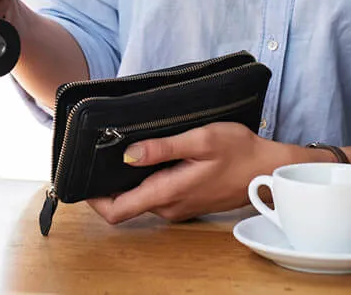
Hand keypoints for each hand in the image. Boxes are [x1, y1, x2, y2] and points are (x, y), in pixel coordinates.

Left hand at [86, 123, 291, 224]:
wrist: (268, 169)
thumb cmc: (238, 151)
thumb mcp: (200, 140)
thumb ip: (162, 148)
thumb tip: (127, 155)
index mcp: (167, 193)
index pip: (117, 211)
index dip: (93, 198)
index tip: (82, 176)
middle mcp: (168, 207)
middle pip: (124, 203)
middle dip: (107, 182)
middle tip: (100, 150)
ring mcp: (178, 207)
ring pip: (139, 197)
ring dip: (128, 178)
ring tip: (123, 147)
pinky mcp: (186, 201)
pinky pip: (155, 194)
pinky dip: (145, 179)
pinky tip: (150, 156)